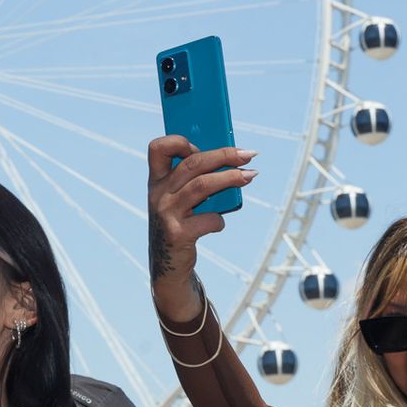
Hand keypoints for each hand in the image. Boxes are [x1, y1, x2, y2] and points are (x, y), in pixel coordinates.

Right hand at [146, 136, 254, 316]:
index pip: (159, 148)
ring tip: (250, 177)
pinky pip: (208, 219)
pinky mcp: (178, 234)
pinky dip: (219, 220)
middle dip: (224, 155)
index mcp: (156, 181)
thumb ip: (193, 180)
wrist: (168, 265)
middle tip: (248, 155)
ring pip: (202, 185)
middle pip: (193, 163)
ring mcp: (166, 214)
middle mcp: (158, 194)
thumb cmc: (180, 224)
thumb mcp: (178, 200)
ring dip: (230, 179)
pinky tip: (219, 223)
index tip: (203, 145)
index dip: (181, 141)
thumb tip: (231, 161)